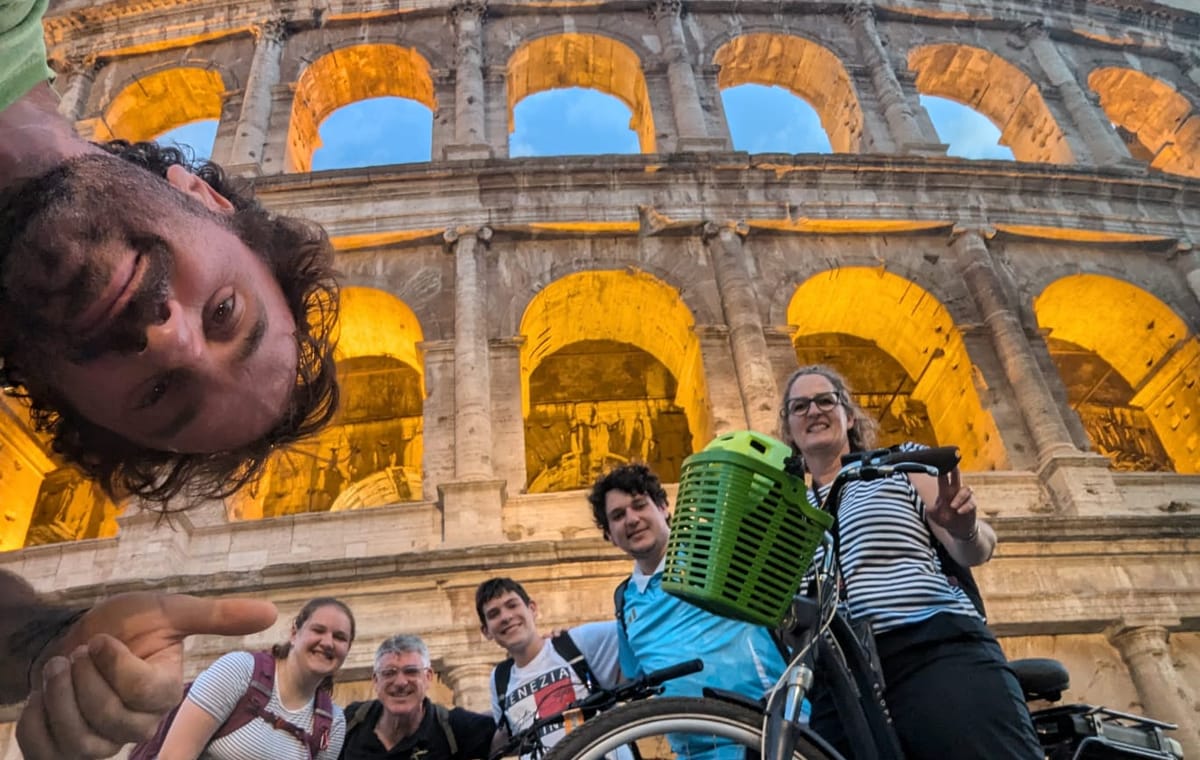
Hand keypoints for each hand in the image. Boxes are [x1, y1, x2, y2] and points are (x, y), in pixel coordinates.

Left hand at [16, 592, 276, 759]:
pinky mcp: (63, 752)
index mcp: (164, 693)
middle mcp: (137, 727)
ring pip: (77, 741)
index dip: (117, 665)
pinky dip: (35, 717)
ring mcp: (100, 744)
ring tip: (59, 667)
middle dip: (82, 679)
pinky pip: (43, 750)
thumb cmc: (126, 624)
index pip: (146, 694)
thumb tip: (273, 612)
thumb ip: (217, 616)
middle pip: (109, 720)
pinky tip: (44, 693)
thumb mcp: (169, 611)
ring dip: (57, 696)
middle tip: (81, 652)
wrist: (73, 638)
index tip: (103, 640)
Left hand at [925, 468, 976, 540]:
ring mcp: (965, 496)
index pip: (942, 477)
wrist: (957, 528)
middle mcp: (955, 490)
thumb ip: (932, 511)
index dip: (941, 469)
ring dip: (960, 497)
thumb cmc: (944, 518)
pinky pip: (971, 502)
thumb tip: (930, 509)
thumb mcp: (934, 516)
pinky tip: (959, 512)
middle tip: (954, 464)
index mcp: (944, 490)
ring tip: (953, 506)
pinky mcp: (972, 504)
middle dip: (955, 469)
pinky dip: (965, 506)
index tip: (938, 461)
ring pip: (966, 489)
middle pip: (956, 476)